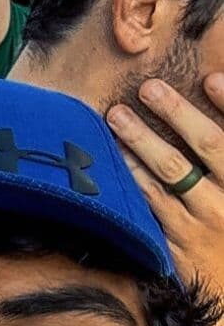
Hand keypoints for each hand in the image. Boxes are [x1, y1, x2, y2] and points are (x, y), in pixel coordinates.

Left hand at [107, 75, 223, 302]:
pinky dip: (130, 183)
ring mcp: (202, 225)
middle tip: (149, 87)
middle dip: (177, 113)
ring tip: (116, 118)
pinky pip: (148, 209)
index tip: (210, 78)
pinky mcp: (176, 247)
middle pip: (206, 147)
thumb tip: (215, 96)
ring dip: (140, 144)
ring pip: (168, 178)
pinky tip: (113, 163)